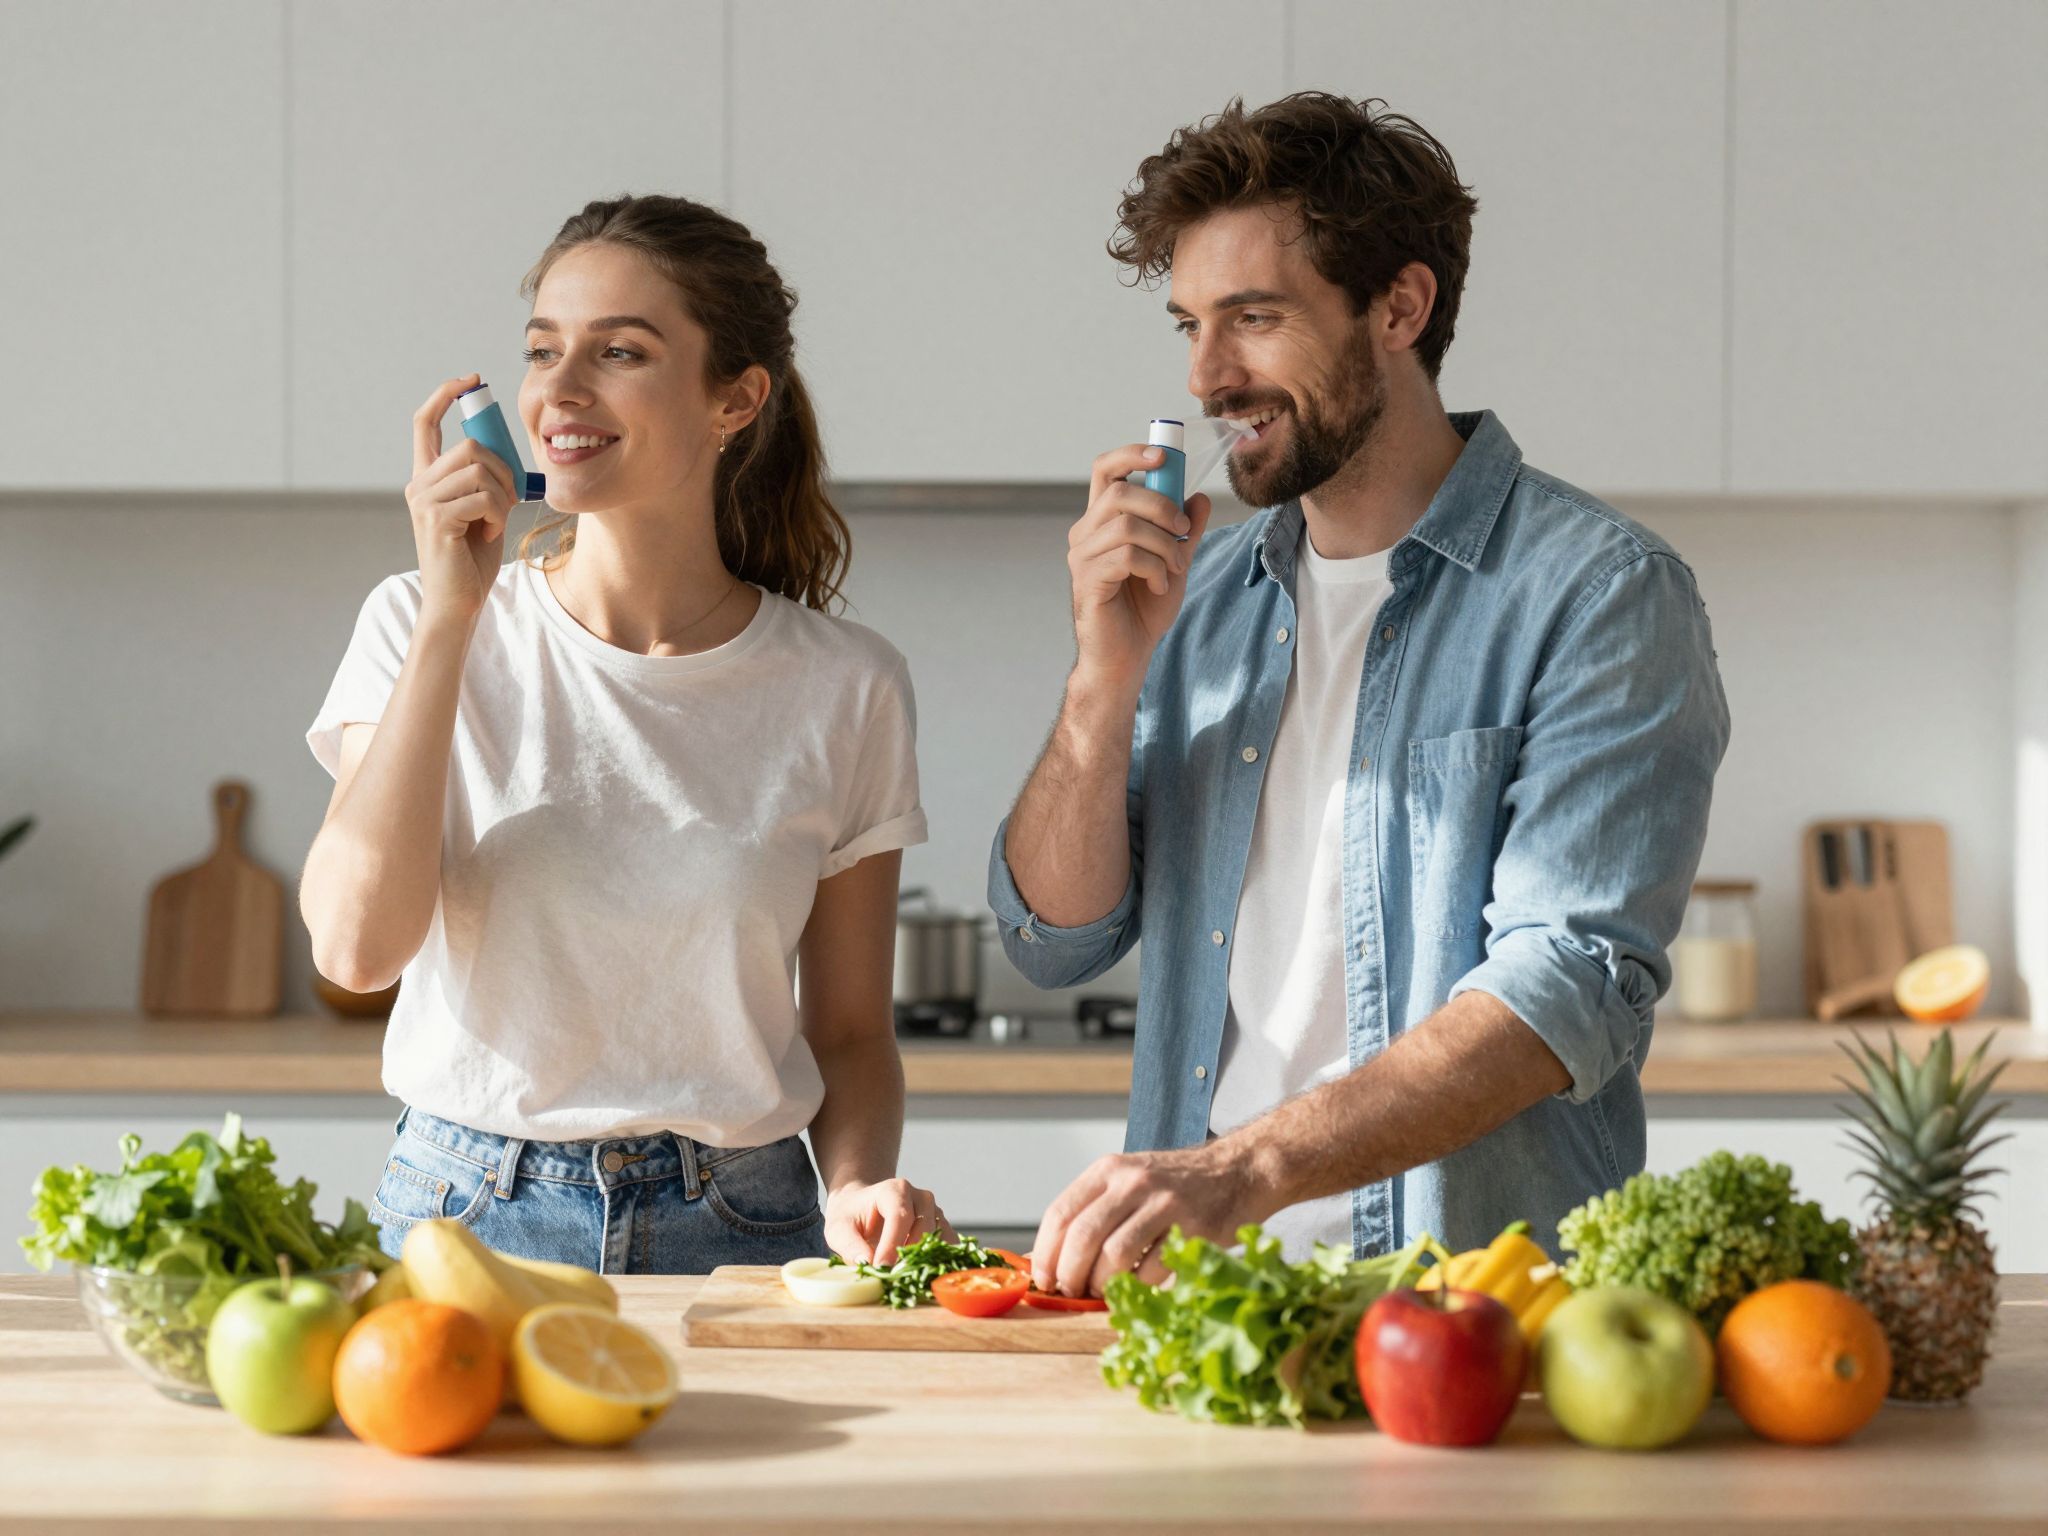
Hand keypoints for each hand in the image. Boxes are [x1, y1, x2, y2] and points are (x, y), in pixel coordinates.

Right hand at [405, 372, 517, 623]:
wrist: (459, 602)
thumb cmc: (472, 560)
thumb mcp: (482, 510)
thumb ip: (485, 481)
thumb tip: (502, 455)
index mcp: (428, 479)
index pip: (425, 424)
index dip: (445, 395)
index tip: (471, 380)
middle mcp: (419, 485)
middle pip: (470, 445)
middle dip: (503, 469)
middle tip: (510, 498)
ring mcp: (424, 501)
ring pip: (480, 469)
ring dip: (502, 495)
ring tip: (496, 519)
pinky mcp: (437, 519)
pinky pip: (483, 496)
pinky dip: (497, 513)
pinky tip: (490, 530)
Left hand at [824, 1178, 955, 1266]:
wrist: (862, 1206)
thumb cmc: (850, 1217)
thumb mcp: (838, 1229)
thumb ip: (851, 1246)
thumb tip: (868, 1264)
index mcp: (894, 1190)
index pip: (900, 1217)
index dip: (892, 1245)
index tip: (881, 1268)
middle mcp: (920, 1197)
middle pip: (923, 1229)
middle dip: (908, 1257)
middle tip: (892, 1278)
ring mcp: (934, 1211)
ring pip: (939, 1239)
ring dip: (925, 1261)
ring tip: (906, 1278)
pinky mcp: (941, 1227)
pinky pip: (947, 1246)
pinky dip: (937, 1261)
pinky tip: (921, 1274)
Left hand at [1031, 1145, 1254, 1298]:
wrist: (1237, 1171)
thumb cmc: (1173, 1186)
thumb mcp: (1128, 1181)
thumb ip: (1092, 1211)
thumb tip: (1048, 1261)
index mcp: (1109, 1170)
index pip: (1060, 1213)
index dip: (1045, 1253)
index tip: (1042, 1280)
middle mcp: (1133, 1181)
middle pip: (1083, 1237)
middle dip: (1070, 1274)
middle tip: (1071, 1292)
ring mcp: (1165, 1203)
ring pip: (1116, 1254)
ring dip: (1102, 1284)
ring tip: (1103, 1291)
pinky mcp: (1194, 1227)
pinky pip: (1153, 1269)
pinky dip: (1139, 1285)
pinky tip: (1139, 1283)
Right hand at [1066, 445, 1213, 692]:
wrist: (1127, 656)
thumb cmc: (1143, 609)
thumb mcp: (1175, 562)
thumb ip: (1185, 531)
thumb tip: (1199, 497)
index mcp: (1102, 521)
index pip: (1105, 470)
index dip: (1131, 454)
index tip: (1163, 457)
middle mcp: (1085, 533)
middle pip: (1120, 492)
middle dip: (1162, 506)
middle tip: (1184, 532)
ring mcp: (1083, 557)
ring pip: (1128, 526)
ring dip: (1164, 545)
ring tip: (1174, 568)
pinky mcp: (1088, 580)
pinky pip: (1127, 556)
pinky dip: (1155, 569)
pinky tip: (1159, 585)